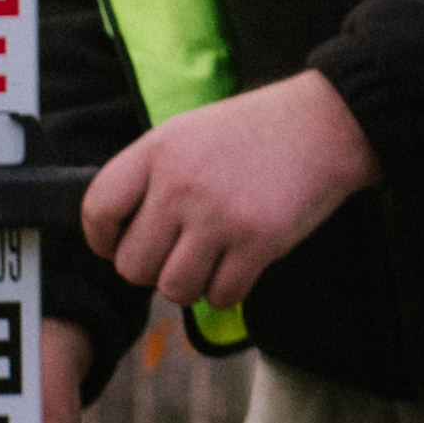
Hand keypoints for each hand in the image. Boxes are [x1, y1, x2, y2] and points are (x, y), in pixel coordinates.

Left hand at [86, 71, 375, 312]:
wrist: (325, 126)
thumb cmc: (253, 133)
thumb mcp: (187, 133)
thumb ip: (149, 177)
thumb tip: (118, 237)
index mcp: (157, 151)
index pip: (98, 210)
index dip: (103, 240)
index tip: (120, 245)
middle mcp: (181, 185)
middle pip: (132, 264)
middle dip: (151, 270)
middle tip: (177, 255)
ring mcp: (219, 216)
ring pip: (174, 288)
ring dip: (189, 286)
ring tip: (208, 264)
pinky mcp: (258, 242)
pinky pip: (220, 296)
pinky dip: (227, 292)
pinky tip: (238, 268)